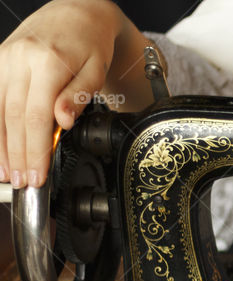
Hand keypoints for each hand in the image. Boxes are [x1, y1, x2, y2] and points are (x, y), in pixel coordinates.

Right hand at [0, 0, 133, 187]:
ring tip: (8, 173)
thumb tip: (61, 123)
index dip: (35, 151)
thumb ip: (78, 97)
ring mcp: (5, 59)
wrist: (76, 12)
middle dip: (17, 155)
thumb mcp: (96, 70)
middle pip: (13, 118)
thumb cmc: (90, 43)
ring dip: (1, 145)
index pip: (36, 118)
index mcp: (48, 63)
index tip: (38, 175)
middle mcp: (20, 59)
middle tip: (23, 183)